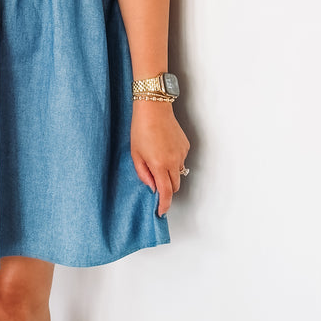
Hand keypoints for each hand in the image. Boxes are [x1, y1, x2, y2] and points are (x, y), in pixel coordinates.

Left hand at [130, 101, 189, 216]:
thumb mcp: (135, 154)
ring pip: (179, 173)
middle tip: (155, 185)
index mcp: (159, 165)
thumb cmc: (141, 129)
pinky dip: (173, 162)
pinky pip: (181, 160)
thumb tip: (151, 187)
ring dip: (170, 175)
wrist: (154, 108)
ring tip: (157, 161)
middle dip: (166, 190)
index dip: (164, 205)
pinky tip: (163, 150)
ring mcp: (181, 154)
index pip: (166, 193)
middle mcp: (174, 161)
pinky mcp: (185, 146)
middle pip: (174, 186)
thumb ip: (143, 173)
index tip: (161, 211)